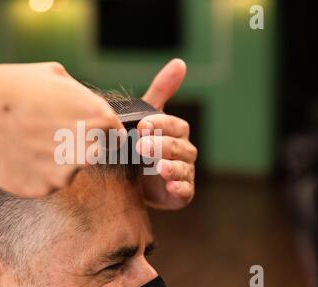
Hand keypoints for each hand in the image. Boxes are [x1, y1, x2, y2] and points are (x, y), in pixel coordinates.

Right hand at [0, 62, 122, 197]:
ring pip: (71, 168)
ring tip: (30, 141)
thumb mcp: (54, 74)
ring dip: (58, 159)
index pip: (116, 133)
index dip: (103, 131)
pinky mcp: (45, 188)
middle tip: (53, 134)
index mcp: (97, 117)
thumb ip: (81, 95)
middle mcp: (88, 148)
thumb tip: (88, 106)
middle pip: (96, 152)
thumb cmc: (12, 88)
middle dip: (80, 145)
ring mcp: (67, 172)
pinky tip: (20, 154)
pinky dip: (39, 172)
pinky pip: (49, 181)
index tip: (87, 129)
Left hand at [137, 59, 196, 209]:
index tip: (142, 125)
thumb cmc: (140, 144)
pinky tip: (171, 186)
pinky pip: (185, 191)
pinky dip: (179, 188)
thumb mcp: (146, 117)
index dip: (159, 124)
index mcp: (176, 132)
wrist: (132, 181)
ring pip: (182, 168)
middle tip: (141, 146)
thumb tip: (180, 63)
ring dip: (172, 167)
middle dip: (160, 146)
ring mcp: (184, 172)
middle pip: (177, 146)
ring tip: (159, 168)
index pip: (172, 125)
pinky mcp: (181, 193)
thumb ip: (161, 92)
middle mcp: (183, 150)